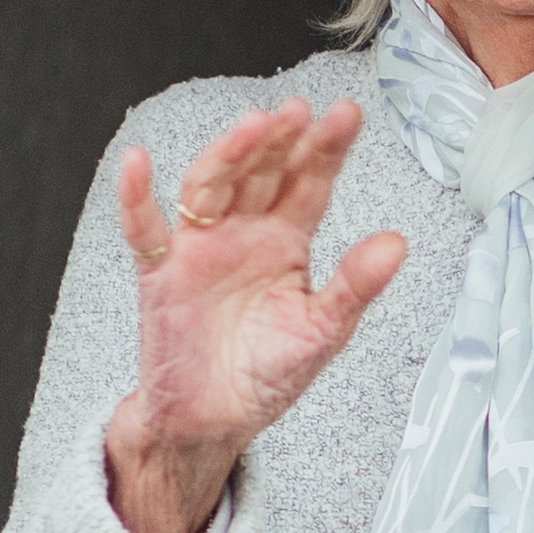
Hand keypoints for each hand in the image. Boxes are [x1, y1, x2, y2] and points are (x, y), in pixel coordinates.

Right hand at [107, 103, 408, 532]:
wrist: (212, 421)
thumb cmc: (265, 374)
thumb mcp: (322, 331)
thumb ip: (355, 286)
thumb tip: (397, 243)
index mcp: (287, 241)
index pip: (310, 183)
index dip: (326, 148)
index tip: (347, 115)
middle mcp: (244, 233)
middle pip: (261, 173)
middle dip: (280, 141)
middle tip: (299, 112)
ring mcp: (200, 247)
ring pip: (210, 187)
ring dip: (228, 155)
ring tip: (251, 127)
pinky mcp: (161, 273)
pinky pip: (144, 229)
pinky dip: (136, 197)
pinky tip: (137, 164)